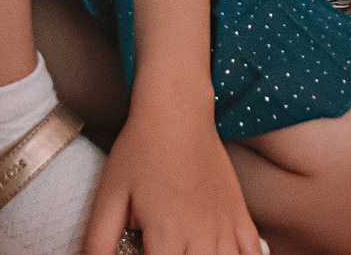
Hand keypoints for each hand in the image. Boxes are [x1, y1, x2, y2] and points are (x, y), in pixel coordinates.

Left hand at [84, 102, 259, 254]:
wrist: (177, 111)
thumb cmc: (141, 150)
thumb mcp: (109, 196)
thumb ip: (98, 241)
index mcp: (167, 233)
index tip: (144, 254)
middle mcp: (201, 235)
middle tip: (164, 251)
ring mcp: (225, 226)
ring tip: (189, 254)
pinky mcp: (240, 215)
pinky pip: (252, 254)